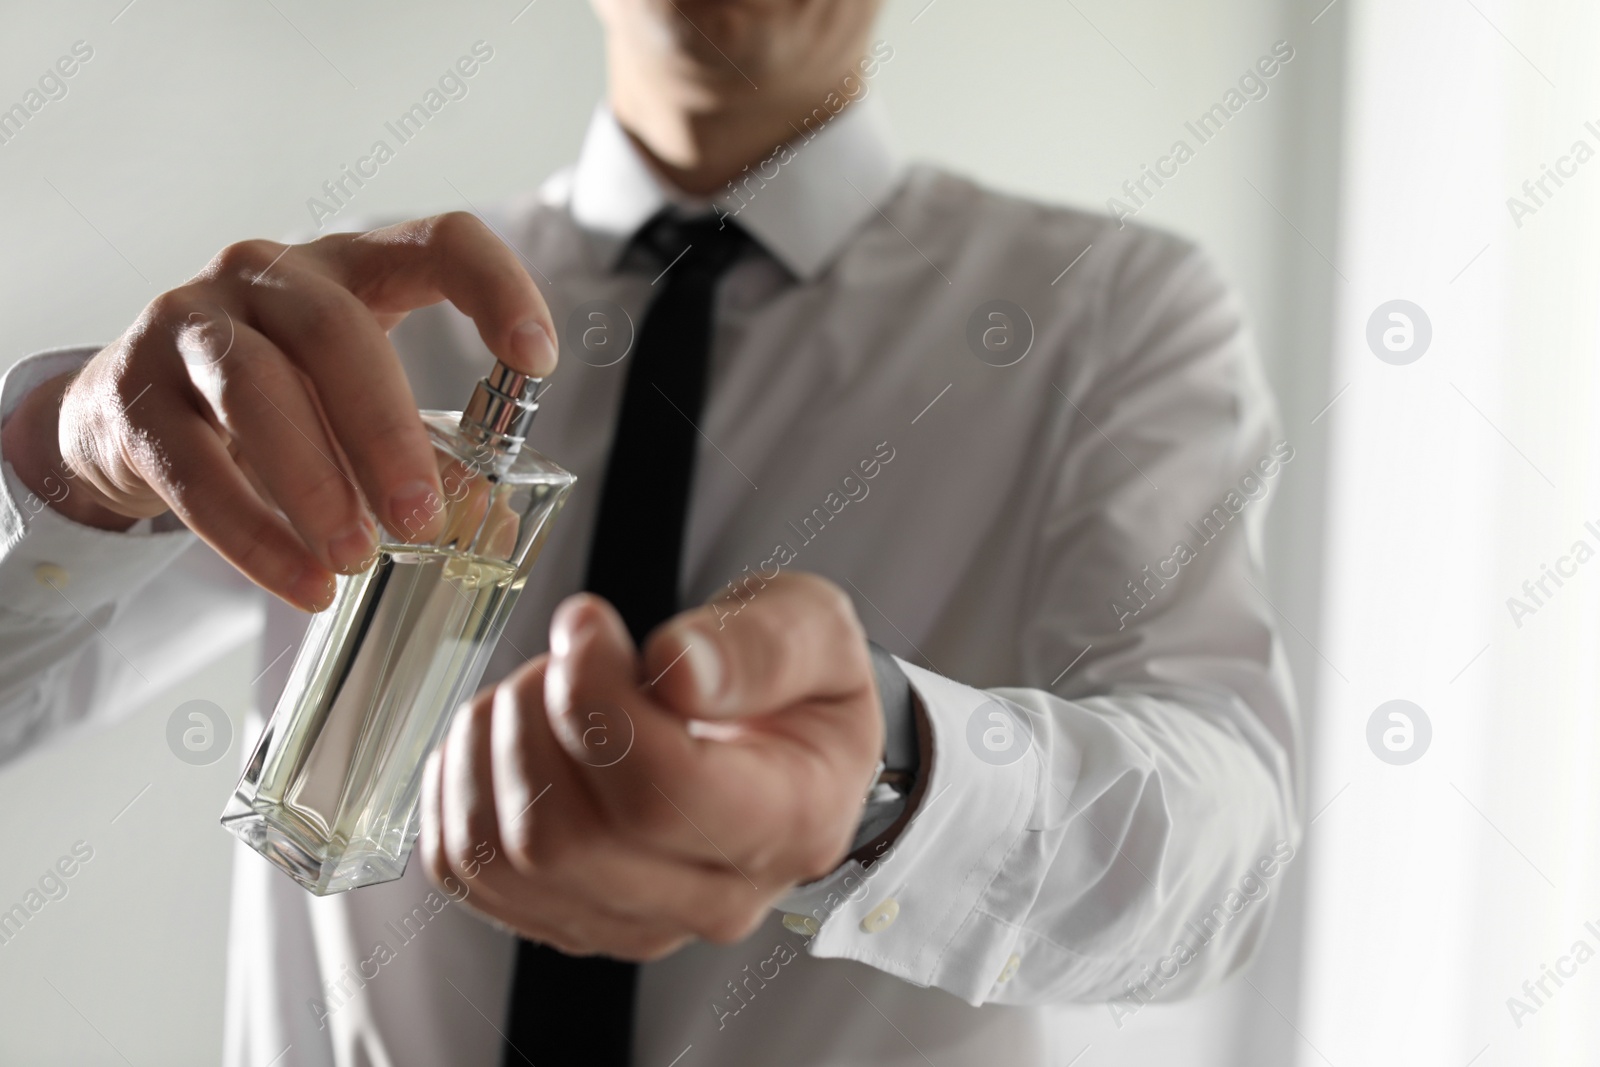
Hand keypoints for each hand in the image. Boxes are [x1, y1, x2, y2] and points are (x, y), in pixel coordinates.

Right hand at [0, 213, 556, 611]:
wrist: (130, 413)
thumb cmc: (276, 400)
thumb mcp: (352, 404)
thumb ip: (420, 448)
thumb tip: (488, 523)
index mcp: (350, 268)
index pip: (438, 241)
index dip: (494, 288)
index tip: (537, 360)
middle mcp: (267, 276)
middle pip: (335, 332)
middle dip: (387, 431)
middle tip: (422, 518)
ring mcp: (191, 325)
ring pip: (256, 390)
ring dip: (316, 484)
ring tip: (358, 558)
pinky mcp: (135, 395)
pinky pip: (196, 468)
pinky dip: (254, 536)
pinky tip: (304, 583)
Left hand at [418, 572, 885, 959]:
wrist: (787, 746)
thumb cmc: (800, 689)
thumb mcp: (817, 629)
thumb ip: (762, 644)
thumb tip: (680, 672)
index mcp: (791, 824)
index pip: (659, 793)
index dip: (594, 698)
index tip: (587, 624)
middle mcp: (714, 898)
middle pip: (561, 838)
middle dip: (536, 714)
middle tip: (570, 652)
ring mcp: (634, 922)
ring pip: (499, 856)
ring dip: (491, 744)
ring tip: (544, 686)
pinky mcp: (564, 918)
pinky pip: (462, 867)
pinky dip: (459, 783)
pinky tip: (511, 734)